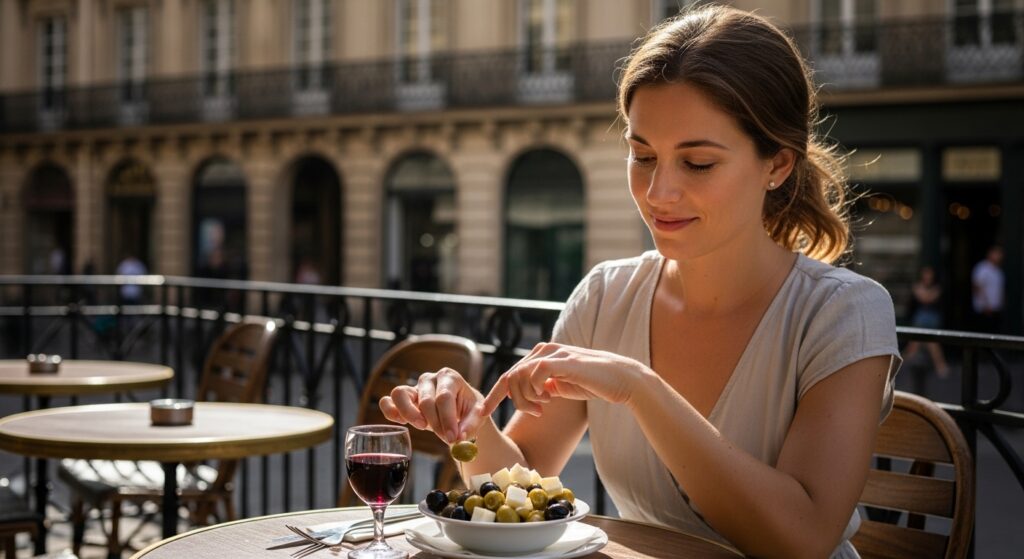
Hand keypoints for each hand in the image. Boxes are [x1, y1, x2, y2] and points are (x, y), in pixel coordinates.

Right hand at [378, 367, 483, 443]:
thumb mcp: (477, 414)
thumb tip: (459, 438)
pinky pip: (387, 401)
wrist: (459, 408)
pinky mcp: (403, 398)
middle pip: (426, 400)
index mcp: (450, 377)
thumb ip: (471, 425)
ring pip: (400, 394)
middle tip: (445, 438)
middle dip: (436, 423)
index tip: (453, 438)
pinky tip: (402, 423)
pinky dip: (391, 412)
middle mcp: (430, 378)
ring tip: (422, 426)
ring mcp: (414, 387)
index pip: (444, 397)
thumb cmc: (468, 409)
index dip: (448, 420)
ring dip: (409, 414)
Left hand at [480, 342, 647, 417]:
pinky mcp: (560, 360)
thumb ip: (544, 386)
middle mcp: (542, 351)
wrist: (621, 380)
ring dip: (526, 399)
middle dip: (508, 401)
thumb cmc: (594, 384)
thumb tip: (529, 395)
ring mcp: (551, 353)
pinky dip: (536, 392)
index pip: (509, 375)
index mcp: (540, 356)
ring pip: (518, 377)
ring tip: (542, 407)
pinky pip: (534, 374)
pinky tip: (549, 399)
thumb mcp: (562, 386)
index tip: (480, 415)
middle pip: (510, 378)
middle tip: (530, 414)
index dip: (493, 396)